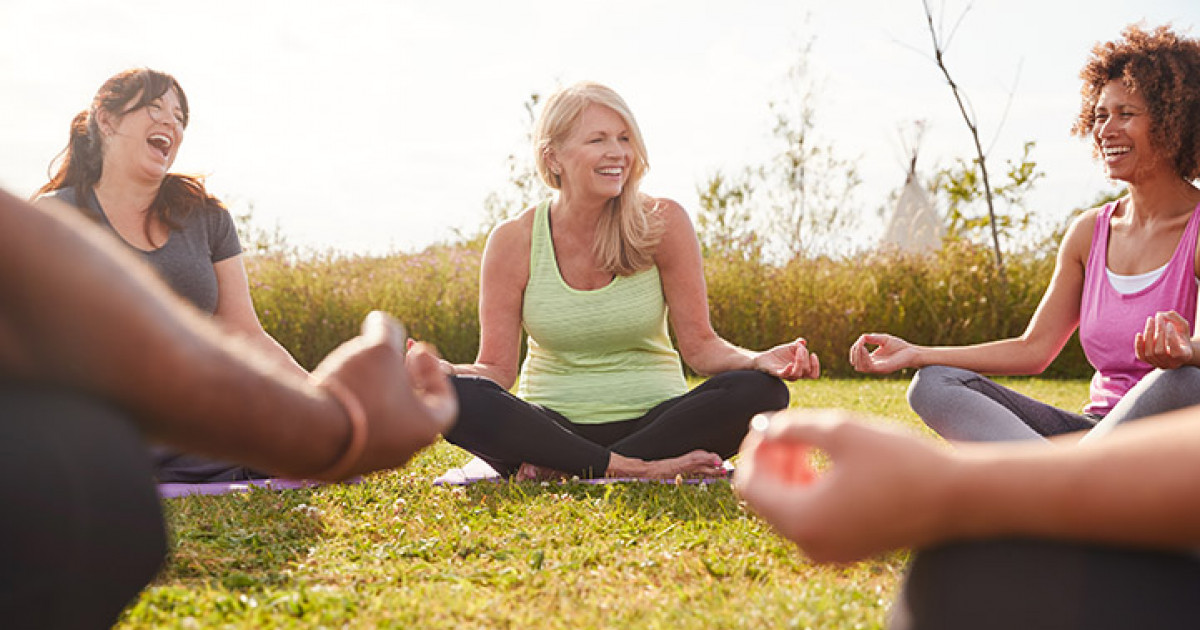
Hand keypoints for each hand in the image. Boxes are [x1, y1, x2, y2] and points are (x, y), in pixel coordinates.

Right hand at [311, 312, 456, 478]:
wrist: (305, 431)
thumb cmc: (356, 389)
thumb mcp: (378, 348)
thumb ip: (387, 330)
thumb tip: (381, 321)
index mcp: (425, 428)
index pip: (445, 401)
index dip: (434, 370)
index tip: (417, 349)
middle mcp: (403, 451)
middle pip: (413, 411)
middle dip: (404, 379)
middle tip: (390, 357)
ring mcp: (372, 463)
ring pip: (384, 423)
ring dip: (378, 395)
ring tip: (362, 370)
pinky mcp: (342, 466)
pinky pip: (356, 435)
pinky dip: (355, 412)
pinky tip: (339, 391)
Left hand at [734, 409, 951, 562]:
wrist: (957, 496)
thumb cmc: (901, 460)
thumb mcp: (840, 430)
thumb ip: (792, 426)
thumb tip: (763, 427)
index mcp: (803, 519)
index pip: (748, 484)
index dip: (754, 449)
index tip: (770, 424)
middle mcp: (811, 544)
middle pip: (764, 498)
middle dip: (770, 460)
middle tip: (791, 429)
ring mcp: (829, 551)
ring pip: (786, 509)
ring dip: (787, 473)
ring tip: (809, 442)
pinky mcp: (847, 549)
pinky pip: (810, 519)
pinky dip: (808, 490)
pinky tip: (827, 463)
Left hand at [753, 338, 819, 379]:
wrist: (763, 358)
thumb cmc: (778, 354)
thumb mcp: (790, 347)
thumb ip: (798, 345)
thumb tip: (803, 342)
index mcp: (800, 370)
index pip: (814, 374)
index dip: (816, 365)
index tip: (813, 354)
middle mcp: (795, 374)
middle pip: (806, 369)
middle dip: (805, 356)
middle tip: (798, 347)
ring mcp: (786, 374)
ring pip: (797, 374)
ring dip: (800, 361)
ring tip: (797, 350)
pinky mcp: (777, 373)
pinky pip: (784, 375)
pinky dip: (788, 370)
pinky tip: (790, 363)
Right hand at [848, 333, 917, 373]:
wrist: (913, 352)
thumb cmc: (900, 346)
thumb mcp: (884, 339)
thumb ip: (873, 338)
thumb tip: (862, 338)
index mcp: (873, 360)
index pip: (857, 359)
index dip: (855, 350)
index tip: (861, 340)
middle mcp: (874, 366)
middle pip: (856, 365)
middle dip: (854, 354)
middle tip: (859, 344)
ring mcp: (878, 369)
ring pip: (860, 367)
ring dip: (857, 356)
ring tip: (861, 346)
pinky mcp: (883, 369)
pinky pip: (868, 366)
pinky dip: (864, 357)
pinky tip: (865, 348)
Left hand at [1135, 311, 1195, 369]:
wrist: (1176, 348)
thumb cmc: (1180, 336)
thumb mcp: (1183, 327)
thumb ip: (1176, 319)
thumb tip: (1160, 314)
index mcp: (1184, 356)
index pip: (1175, 350)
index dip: (1171, 337)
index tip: (1169, 324)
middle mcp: (1171, 364)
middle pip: (1160, 351)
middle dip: (1158, 333)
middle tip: (1158, 318)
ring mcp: (1159, 364)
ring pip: (1150, 353)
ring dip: (1148, 335)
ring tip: (1150, 320)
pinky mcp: (1148, 361)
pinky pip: (1141, 356)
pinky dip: (1138, 345)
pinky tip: (1139, 334)